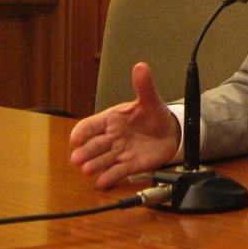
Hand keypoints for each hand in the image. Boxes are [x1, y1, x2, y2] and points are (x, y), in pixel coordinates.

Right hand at [68, 62, 180, 188]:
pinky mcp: (129, 166)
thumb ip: (144, 85)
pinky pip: (117, 172)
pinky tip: (103, 182)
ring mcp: (119, 152)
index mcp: (111, 119)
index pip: (91, 125)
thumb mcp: (150, 100)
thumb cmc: (154, 116)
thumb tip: (141, 66)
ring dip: (94, 165)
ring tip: (87, 169)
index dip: (82, 132)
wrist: (171, 133)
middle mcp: (111, 137)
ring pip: (103, 160)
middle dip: (85, 152)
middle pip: (93, 145)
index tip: (76, 138)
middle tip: (78, 158)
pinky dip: (109, 177)